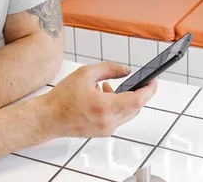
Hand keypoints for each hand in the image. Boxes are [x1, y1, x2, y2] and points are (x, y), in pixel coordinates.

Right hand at [42, 62, 156, 137]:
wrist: (48, 118)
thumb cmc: (63, 97)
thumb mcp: (85, 74)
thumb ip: (109, 69)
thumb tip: (126, 70)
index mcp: (105, 107)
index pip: (137, 101)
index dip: (149, 90)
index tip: (153, 81)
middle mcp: (108, 122)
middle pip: (135, 108)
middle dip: (137, 93)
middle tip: (136, 81)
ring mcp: (106, 129)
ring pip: (127, 113)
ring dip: (124, 99)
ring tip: (107, 87)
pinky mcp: (102, 133)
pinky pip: (118, 118)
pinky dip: (116, 106)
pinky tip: (103, 96)